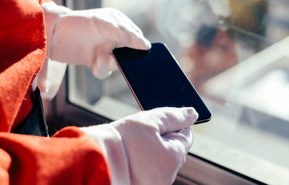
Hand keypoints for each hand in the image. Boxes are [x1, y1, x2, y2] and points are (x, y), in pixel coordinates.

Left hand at [41, 2, 150, 78]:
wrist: (54, 34)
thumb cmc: (80, 23)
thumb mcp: (106, 25)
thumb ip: (127, 34)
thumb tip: (147, 46)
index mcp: (120, 23)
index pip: (137, 37)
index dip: (138, 47)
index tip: (140, 55)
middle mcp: (115, 37)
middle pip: (129, 53)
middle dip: (124, 58)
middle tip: (115, 57)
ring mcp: (106, 50)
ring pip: (118, 64)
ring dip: (110, 64)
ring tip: (100, 59)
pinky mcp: (96, 61)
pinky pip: (106, 71)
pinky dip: (101, 69)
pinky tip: (94, 63)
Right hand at [81, 107, 197, 184]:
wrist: (95, 162)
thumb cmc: (122, 140)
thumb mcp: (150, 121)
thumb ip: (174, 116)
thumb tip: (193, 113)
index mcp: (175, 157)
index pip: (186, 136)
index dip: (173, 126)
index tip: (157, 124)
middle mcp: (168, 176)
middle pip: (173, 150)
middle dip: (161, 140)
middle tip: (141, 135)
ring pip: (159, 162)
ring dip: (150, 153)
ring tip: (131, 148)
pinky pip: (147, 172)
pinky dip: (141, 165)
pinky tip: (128, 159)